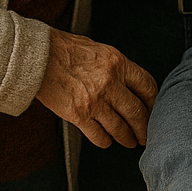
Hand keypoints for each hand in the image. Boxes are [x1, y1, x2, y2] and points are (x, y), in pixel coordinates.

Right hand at [36, 29, 156, 147]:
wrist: (37, 56)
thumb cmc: (64, 49)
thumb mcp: (99, 50)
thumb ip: (116, 67)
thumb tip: (129, 83)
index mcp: (118, 63)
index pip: (147, 86)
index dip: (154, 102)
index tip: (154, 110)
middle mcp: (110, 83)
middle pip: (137, 112)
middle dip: (144, 128)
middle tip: (145, 135)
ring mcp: (95, 101)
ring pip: (120, 128)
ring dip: (126, 138)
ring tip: (129, 141)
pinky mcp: (78, 115)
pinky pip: (98, 135)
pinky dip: (105, 141)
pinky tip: (106, 141)